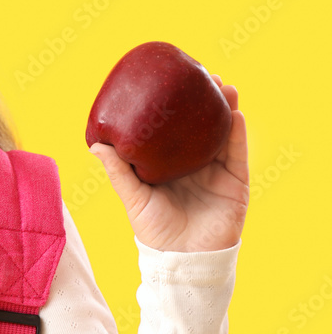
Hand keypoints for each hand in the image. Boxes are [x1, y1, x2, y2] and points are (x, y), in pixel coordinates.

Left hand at [88, 74, 248, 252]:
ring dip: (225, 108)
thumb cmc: (154, 230)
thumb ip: (118, 170)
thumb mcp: (132, 196)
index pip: (173, 128)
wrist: (183, 259)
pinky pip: (238, 153)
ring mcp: (216, 171)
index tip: (172, 81)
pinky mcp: (235, 183)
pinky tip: (236, 114)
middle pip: (201, 124)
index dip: (175, 106)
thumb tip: (95, 144)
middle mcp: (194, 163)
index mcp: (169, 162)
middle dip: (204, 100)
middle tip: (202, 75)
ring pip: (222, 132)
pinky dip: (237, 133)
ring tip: (222, 86)